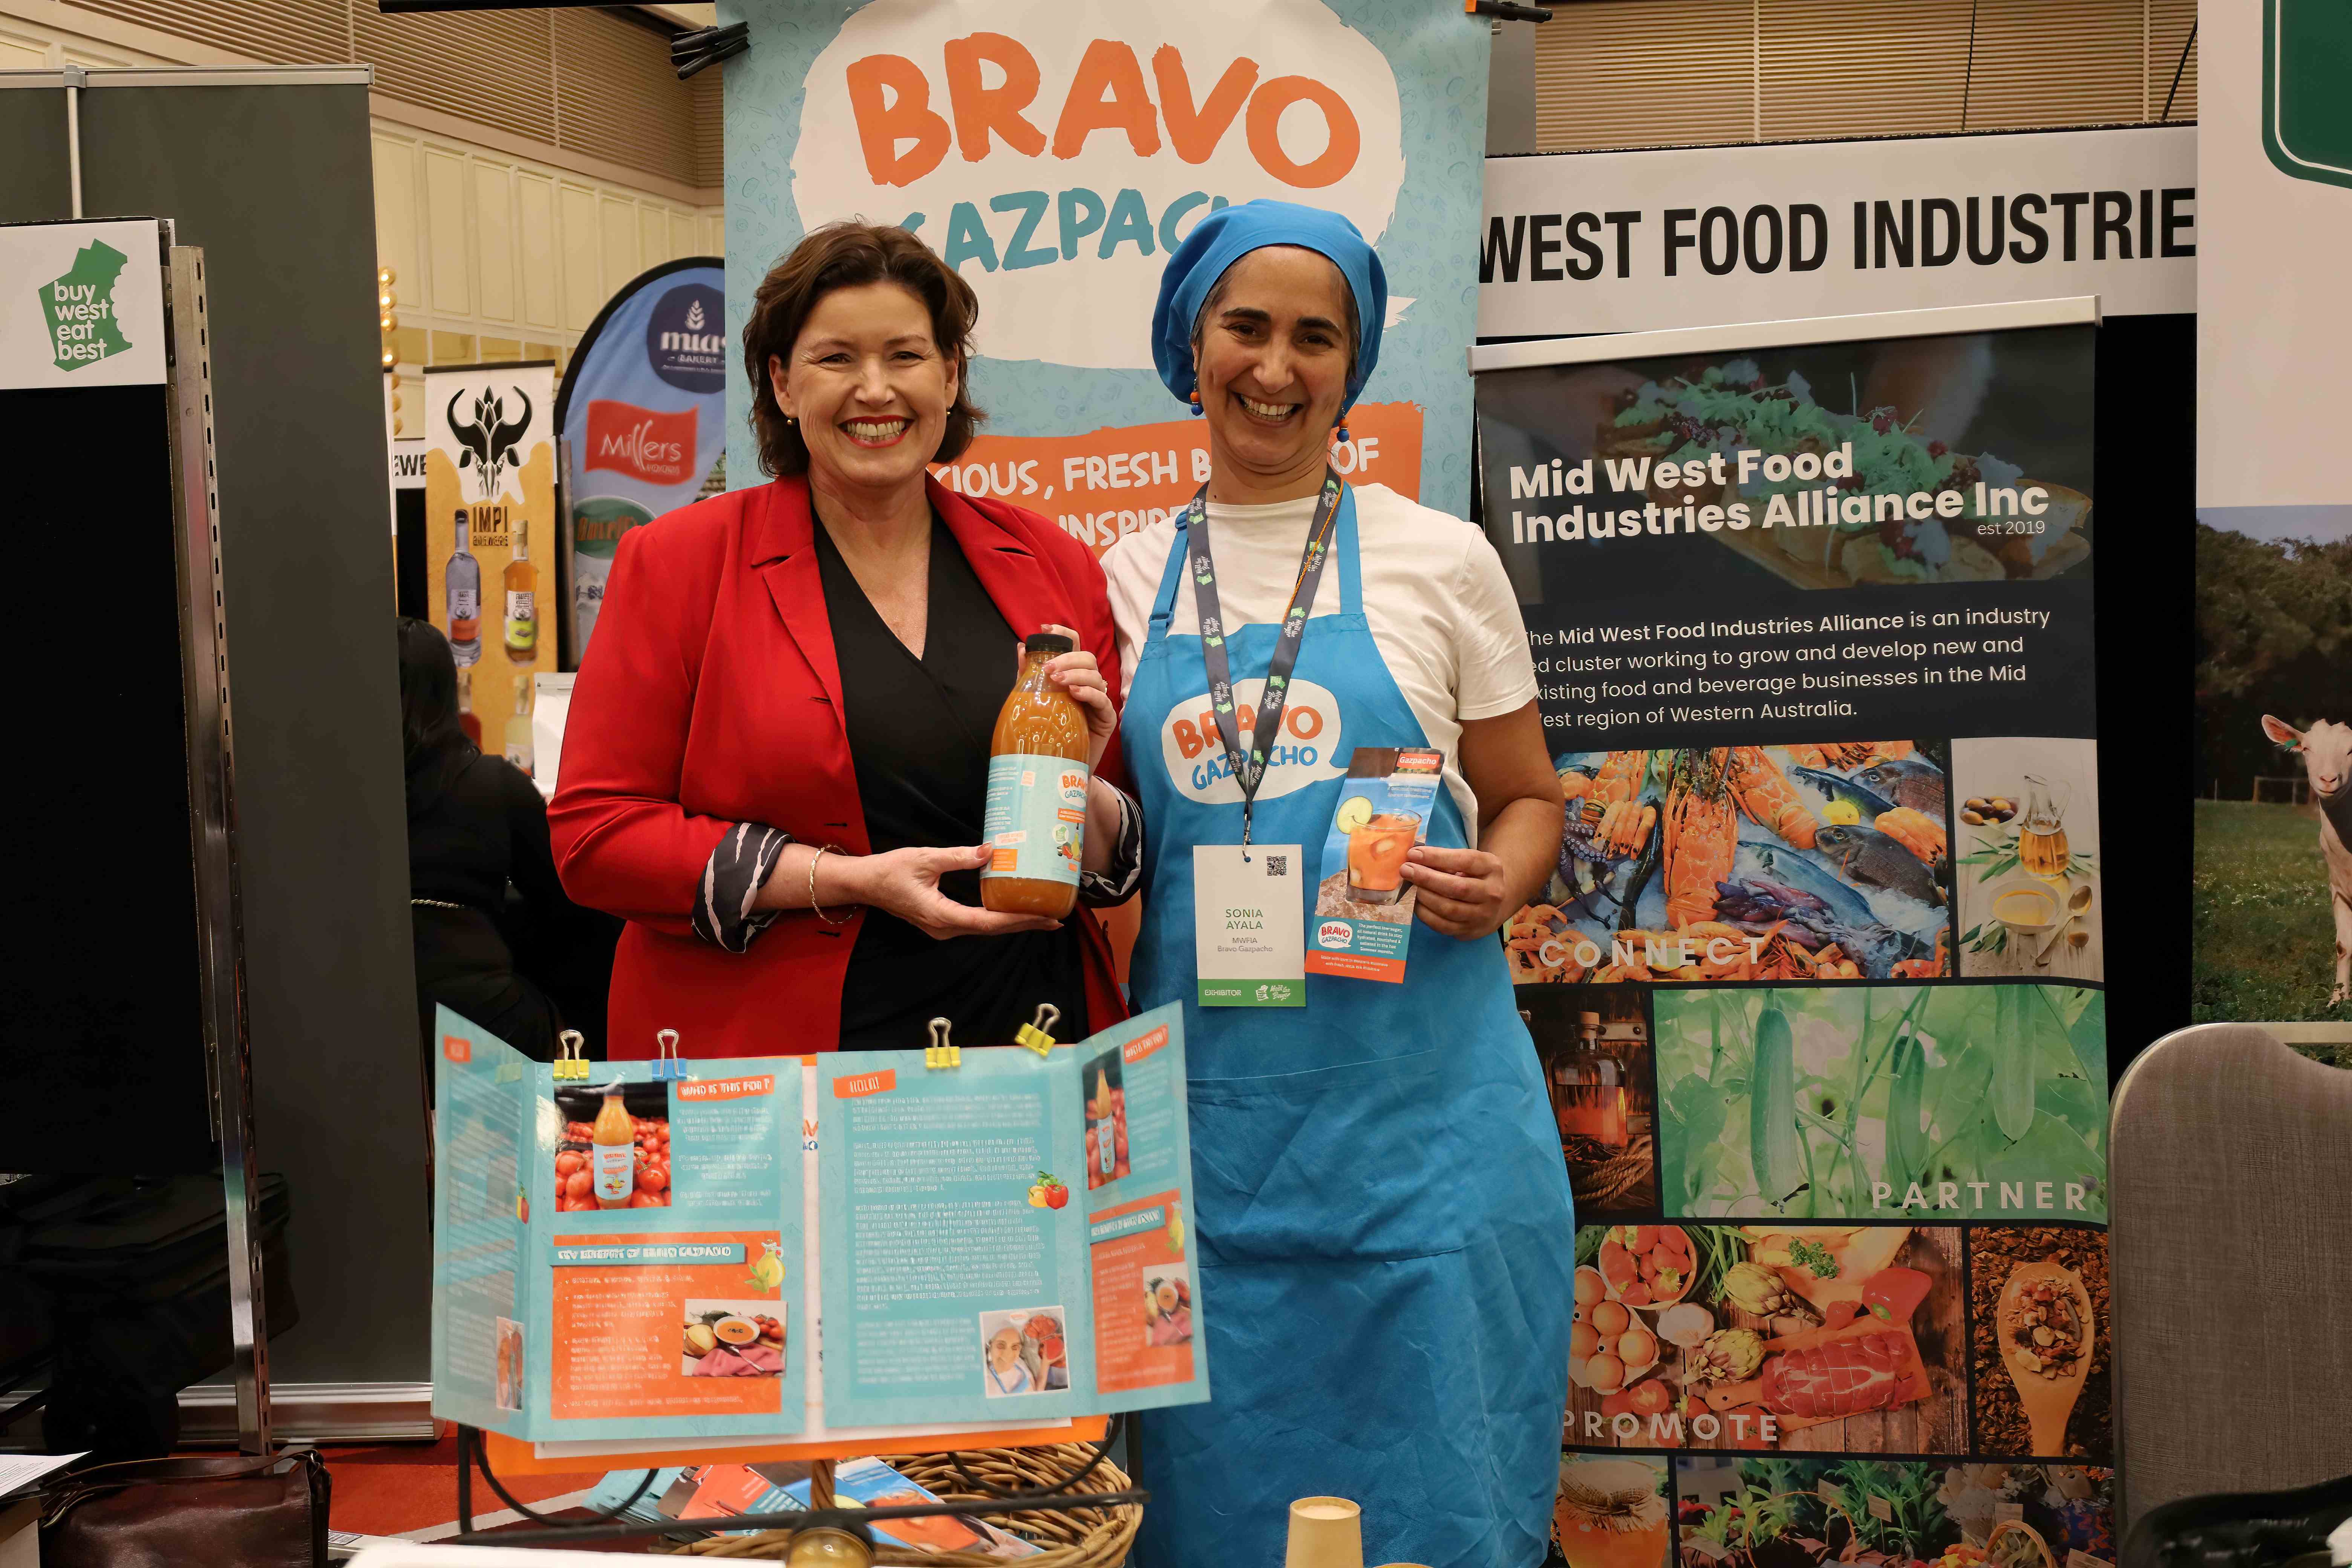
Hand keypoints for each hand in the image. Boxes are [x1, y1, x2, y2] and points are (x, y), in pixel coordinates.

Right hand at [845, 845, 1062, 938]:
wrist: (865, 884)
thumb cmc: (890, 870)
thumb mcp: (925, 858)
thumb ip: (958, 856)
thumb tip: (990, 850)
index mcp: (941, 915)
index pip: (988, 921)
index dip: (1018, 919)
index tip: (1044, 917)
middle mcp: (945, 928)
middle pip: (993, 929)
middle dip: (1025, 924)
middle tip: (1055, 920)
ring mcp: (943, 928)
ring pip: (985, 929)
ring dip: (1013, 923)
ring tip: (1041, 917)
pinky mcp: (942, 922)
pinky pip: (976, 923)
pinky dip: (998, 919)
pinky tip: (1013, 912)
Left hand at [1025, 624, 1116, 770]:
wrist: (1059, 767)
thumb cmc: (1048, 732)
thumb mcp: (1034, 700)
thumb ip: (1028, 676)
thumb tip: (1021, 648)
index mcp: (1072, 676)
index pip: (1074, 647)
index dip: (1063, 633)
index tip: (1045, 628)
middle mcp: (1088, 685)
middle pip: (1087, 658)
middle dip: (1067, 658)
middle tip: (1048, 669)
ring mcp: (1099, 700)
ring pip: (1096, 676)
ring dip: (1076, 674)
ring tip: (1057, 681)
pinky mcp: (1106, 718)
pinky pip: (1102, 699)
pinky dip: (1088, 692)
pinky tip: (1074, 693)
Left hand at [1401, 843, 1514, 939]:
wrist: (1494, 903)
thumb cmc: (1475, 875)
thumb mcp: (1469, 860)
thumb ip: (1446, 858)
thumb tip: (1414, 857)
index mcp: (1492, 868)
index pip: (1465, 861)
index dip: (1437, 857)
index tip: (1413, 854)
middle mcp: (1492, 894)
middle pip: (1457, 888)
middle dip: (1427, 878)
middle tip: (1406, 870)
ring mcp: (1482, 916)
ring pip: (1449, 909)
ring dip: (1424, 897)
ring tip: (1411, 887)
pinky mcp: (1470, 932)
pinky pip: (1443, 926)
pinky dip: (1425, 914)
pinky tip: (1416, 903)